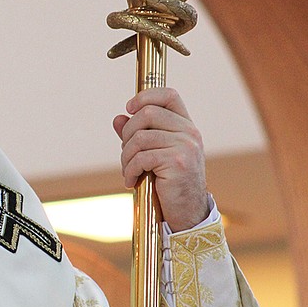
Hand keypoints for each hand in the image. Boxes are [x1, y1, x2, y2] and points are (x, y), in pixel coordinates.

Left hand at [112, 87, 209, 231]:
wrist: (187, 211)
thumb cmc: (169, 182)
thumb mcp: (154, 153)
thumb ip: (137, 135)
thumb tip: (118, 118)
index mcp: (186, 126)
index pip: (168, 95)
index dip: (145, 97)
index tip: (129, 108)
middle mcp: (189, 132)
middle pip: (147, 113)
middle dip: (127, 133)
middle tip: (126, 153)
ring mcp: (185, 146)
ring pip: (140, 137)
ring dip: (125, 156)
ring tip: (128, 170)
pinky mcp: (177, 162)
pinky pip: (141, 157)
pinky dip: (129, 170)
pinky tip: (130, 181)